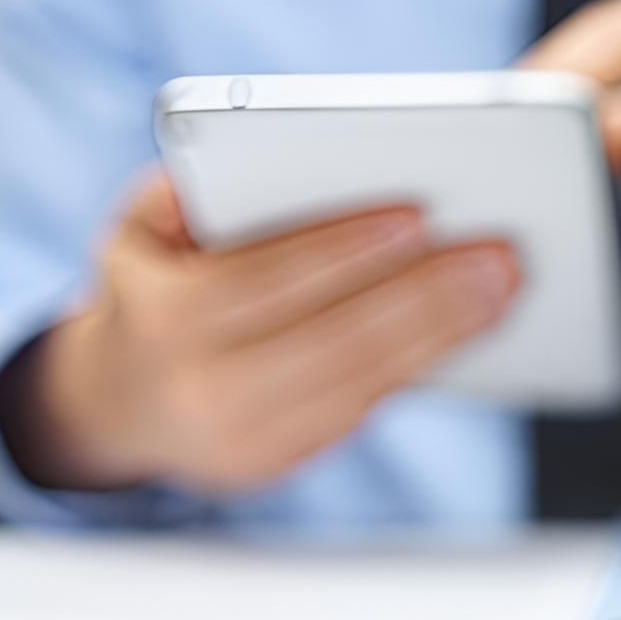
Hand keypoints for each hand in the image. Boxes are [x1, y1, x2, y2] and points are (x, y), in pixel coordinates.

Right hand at [0, 175, 520, 493]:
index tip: (417, 213)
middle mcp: (201, 390)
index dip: (344, 248)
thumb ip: (196, 188)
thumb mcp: (144, 226)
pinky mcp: (283, 464)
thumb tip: (279, 155)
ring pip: (363, 384)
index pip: (268, 279)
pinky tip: (473, 327)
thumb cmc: (151, 283)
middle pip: (336, 340)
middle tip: (499, 255)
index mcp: (162, 318)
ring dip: (444, 334)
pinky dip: (423, 365)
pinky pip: (365, 410)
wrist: (116, 402)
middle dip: (424, 296)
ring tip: (503, 287)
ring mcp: (244, 440)